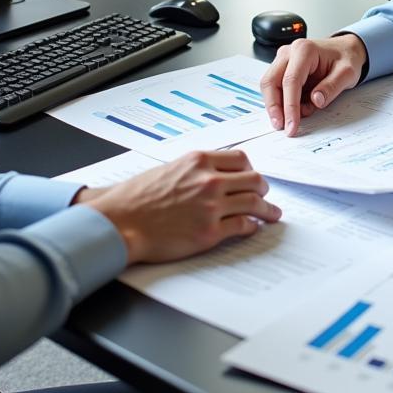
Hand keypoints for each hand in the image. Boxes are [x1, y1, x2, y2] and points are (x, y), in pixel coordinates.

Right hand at [84, 150, 280, 263]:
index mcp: (199, 161)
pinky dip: (252, 227)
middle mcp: (209, 180)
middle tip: (265, 195)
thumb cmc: (137, 197)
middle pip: (254, 179)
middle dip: (262, 189)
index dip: (250, 169)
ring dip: (267, 209)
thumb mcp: (170, 168)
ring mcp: (211, 207)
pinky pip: (243, 226)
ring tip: (272, 214)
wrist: (120, 222)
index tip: (252, 177)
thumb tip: (217, 174)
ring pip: (254, 203)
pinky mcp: (210, 232)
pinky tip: (253, 228)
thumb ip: (195, 169)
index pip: (240, 159)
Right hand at [260, 34, 366, 136]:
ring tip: (292, 120)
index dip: (289, 105)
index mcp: (305, 50)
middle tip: (282, 127)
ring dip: (276, 106)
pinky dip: (282, 102)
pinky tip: (296, 110)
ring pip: (269, 85)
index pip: (290, 80)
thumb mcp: (347, 73)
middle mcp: (289, 53)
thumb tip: (316, 100)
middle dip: (274, 107)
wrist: (345, 50)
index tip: (292, 124)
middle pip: (271, 81)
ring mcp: (284, 60)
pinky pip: (276, 87)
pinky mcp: (283, 69)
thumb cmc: (346, 58)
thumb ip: (332, 87)